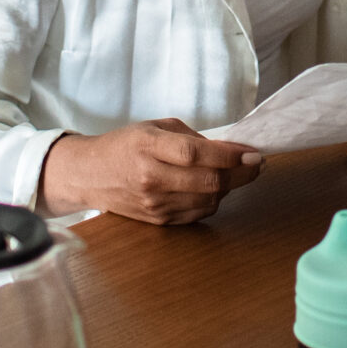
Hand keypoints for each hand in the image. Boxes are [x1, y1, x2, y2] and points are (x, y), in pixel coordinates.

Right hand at [39, 118, 263, 224]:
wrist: (89, 175)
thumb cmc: (124, 145)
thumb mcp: (155, 127)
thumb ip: (192, 136)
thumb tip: (230, 149)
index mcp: (148, 147)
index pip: (197, 153)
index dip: (230, 155)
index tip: (253, 152)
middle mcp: (151, 178)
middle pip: (208, 182)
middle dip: (242, 174)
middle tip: (257, 164)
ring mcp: (154, 203)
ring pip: (208, 200)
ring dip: (229, 187)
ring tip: (234, 173)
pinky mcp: (158, 220)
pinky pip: (198, 214)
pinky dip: (213, 201)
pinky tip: (213, 188)